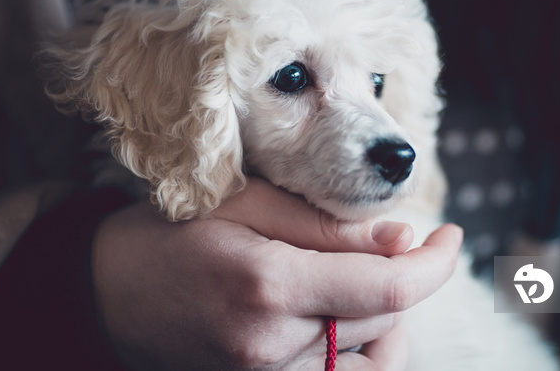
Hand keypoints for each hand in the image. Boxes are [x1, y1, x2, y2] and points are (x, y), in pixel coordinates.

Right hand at [93, 178, 462, 369]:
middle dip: (408, 279)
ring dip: (388, 318)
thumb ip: (330, 227)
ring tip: (368, 280)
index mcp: (270, 285)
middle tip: (395, 245)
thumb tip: (405, 240)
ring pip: (371, 358)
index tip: (450, 236)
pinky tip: (348, 319)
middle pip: (385, 321)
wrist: (109, 293)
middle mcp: (272, 344)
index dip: (436, 264)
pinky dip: (362, 349)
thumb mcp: (248, 205)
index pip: (391, 290)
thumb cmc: (175, 233)